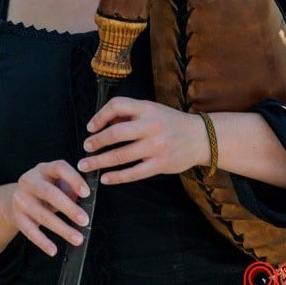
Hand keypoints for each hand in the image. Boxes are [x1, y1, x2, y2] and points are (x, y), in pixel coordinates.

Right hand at [9, 160, 90, 256]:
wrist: (14, 198)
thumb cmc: (42, 190)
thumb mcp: (54, 182)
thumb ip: (69, 187)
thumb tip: (83, 200)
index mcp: (43, 169)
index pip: (59, 168)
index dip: (74, 179)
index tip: (86, 193)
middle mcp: (29, 182)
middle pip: (50, 193)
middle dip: (69, 208)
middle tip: (84, 220)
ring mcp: (21, 200)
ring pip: (43, 215)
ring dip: (62, 229)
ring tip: (77, 238)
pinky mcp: (17, 217)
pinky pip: (31, 231)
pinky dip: (43, 242)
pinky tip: (53, 249)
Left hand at [77, 96, 201, 183]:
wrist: (200, 137)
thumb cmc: (170, 122)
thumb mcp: (152, 109)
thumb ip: (130, 113)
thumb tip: (102, 122)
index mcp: (147, 108)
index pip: (117, 106)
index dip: (100, 116)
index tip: (90, 127)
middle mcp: (151, 126)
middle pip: (115, 133)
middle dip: (96, 142)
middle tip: (85, 148)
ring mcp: (156, 146)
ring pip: (121, 156)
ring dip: (100, 161)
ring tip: (86, 165)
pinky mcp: (160, 164)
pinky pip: (134, 173)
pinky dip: (117, 177)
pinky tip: (106, 178)